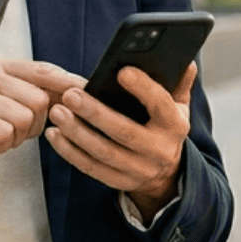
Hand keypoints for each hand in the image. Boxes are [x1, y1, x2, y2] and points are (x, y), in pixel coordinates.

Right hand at [0, 59, 85, 192]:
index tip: (87, 91)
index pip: (43, 70)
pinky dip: (1, 145)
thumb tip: (79, 91)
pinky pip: (6, 134)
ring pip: (25, 118)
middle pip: (40, 99)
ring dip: (17, 135)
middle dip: (35, 123)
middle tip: (12, 129)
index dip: (68, 83)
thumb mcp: (11, 106)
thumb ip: (38, 95)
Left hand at [45, 63, 195, 221]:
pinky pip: (91, 168)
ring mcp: (138, 170)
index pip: (161, 105)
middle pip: (125, 132)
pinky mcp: (119, 182)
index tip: (122, 70)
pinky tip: (54, 134)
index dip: (143, 88)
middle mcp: (158, 151)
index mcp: (174, 127)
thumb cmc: (164, 129)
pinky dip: (70, 152)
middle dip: (95, 113)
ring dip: (77, 133)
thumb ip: (179, 83)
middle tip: (70, 94)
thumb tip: (186, 59)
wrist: (166, 174)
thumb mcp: (178, 107)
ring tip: (57, 111)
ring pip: (104, 152)